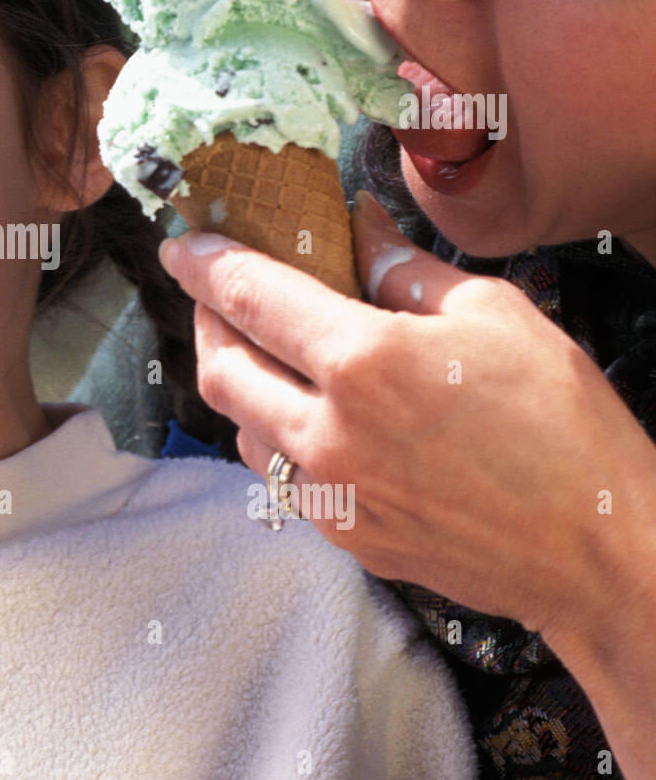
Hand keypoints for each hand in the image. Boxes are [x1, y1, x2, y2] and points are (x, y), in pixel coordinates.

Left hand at [158, 191, 655, 646]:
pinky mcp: (340, 536)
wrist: (597, 554)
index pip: (249, 297)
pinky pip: (278, 474)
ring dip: (238, 381)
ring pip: (241, 426)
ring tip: (263, 350)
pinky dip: (274, 432)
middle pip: (220, 368)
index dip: (204, 263)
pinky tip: (307, 412)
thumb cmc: (563, 428)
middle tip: (217, 293)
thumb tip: (359, 225)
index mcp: (363, 364)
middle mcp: (326, 433)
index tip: (183, 245)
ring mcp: (327, 495)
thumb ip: (406, 267)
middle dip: (206, 321)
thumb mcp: (495, 314)